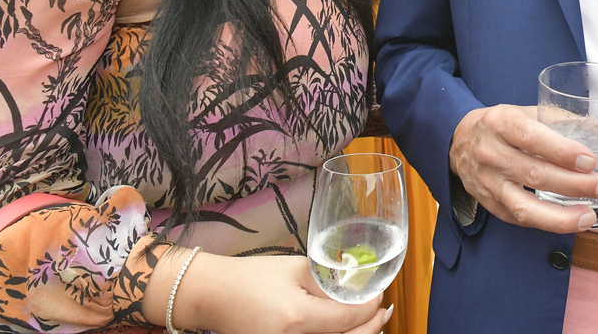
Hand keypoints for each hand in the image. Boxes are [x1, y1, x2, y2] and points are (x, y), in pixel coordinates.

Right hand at [148, 250, 389, 333]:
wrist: (214, 297)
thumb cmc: (250, 278)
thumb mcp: (294, 268)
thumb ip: (329, 279)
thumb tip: (358, 285)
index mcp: (297, 318)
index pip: (349, 318)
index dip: (370, 306)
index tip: (379, 293)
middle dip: (371, 326)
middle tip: (383, 311)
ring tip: (372, 320)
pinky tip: (347, 328)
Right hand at [448, 103, 597, 232]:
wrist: (459, 141)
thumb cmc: (501, 125)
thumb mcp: (524, 112)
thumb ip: (558, 120)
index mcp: (500, 123)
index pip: (532, 139)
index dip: (562, 152)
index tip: (590, 161)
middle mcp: (490, 153)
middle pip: (535, 174)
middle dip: (574, 184)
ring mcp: (487, 183)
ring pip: (524, 207)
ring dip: (560, 216)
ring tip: (589, 216)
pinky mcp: (488, 204)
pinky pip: (519, 219)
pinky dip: (546, 223)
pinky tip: (569, 221)